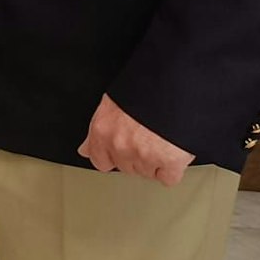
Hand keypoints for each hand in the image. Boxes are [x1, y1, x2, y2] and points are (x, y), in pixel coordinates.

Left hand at [78, 95, 192, 185]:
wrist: (174, 82)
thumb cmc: (144, 87)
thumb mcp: (113, 102)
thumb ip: (100, 129)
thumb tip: (85, 149)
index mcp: (103, 129)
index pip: (100, 161)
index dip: (114, 156)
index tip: (124, 150)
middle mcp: (120, 145)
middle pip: (126, 167)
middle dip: (137, 157)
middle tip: (149, 137)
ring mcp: (144, 155)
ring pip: (147, 173)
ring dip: (156, 162)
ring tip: (163, 138)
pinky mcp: (168, 161)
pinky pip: (168, 178)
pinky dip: (173, 169)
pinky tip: (175, 151)